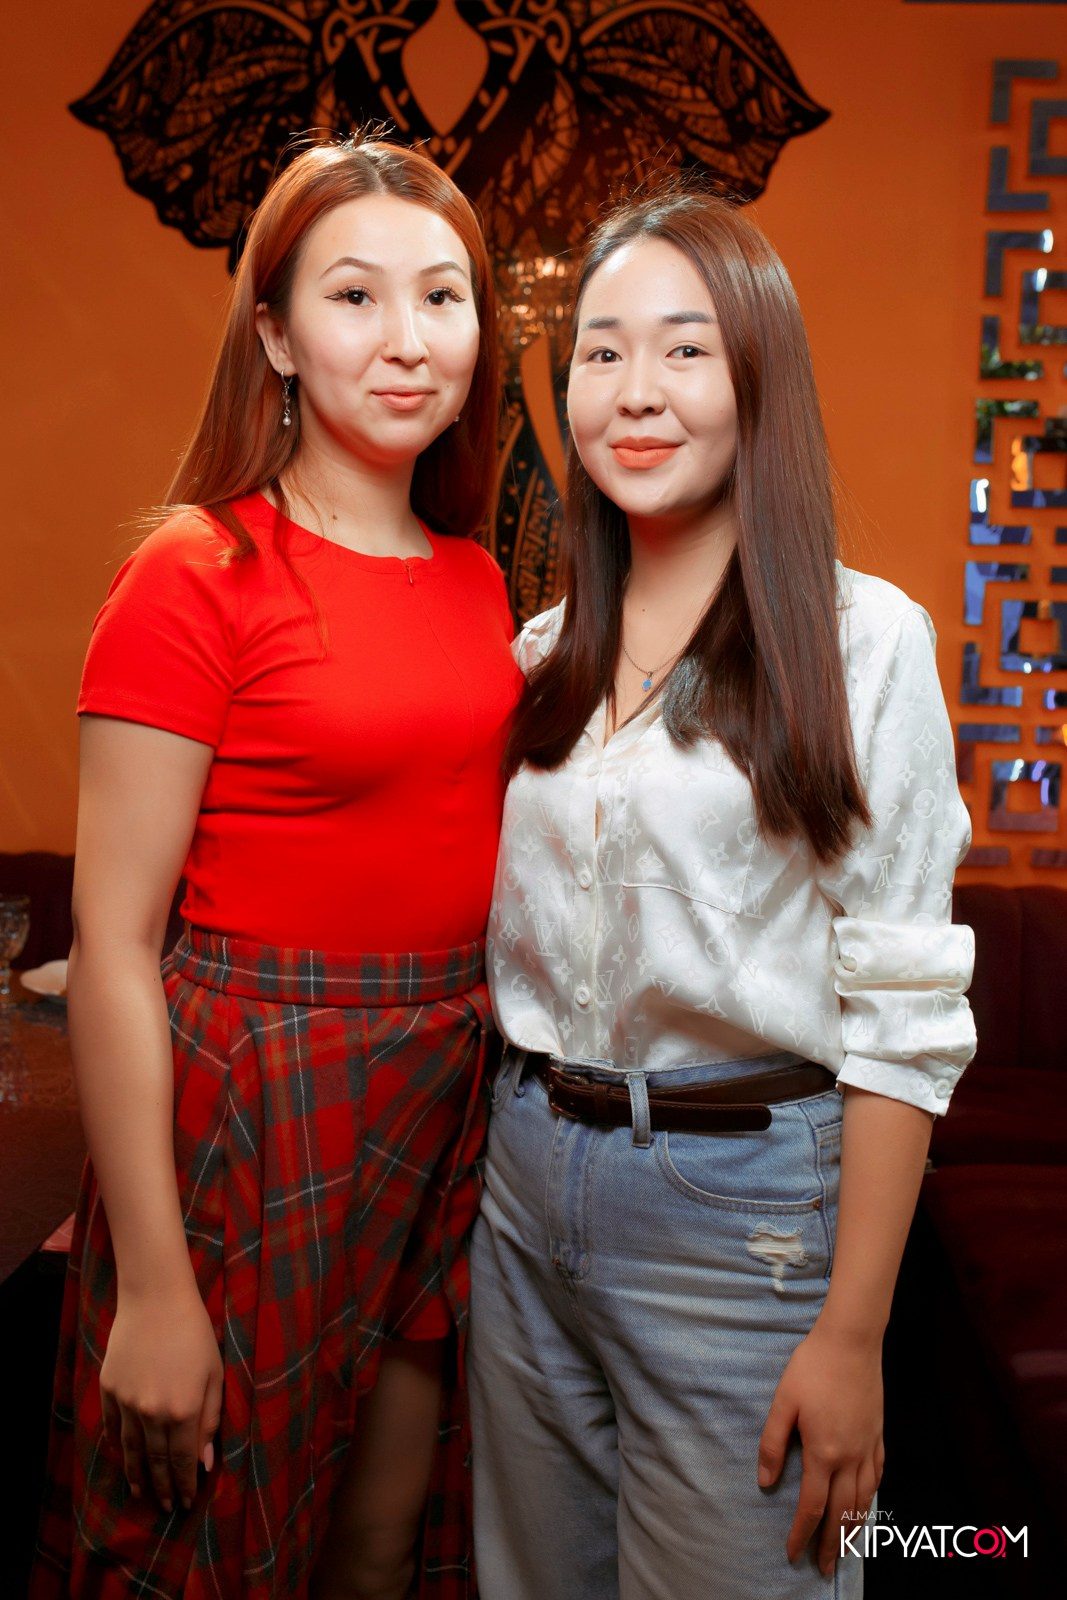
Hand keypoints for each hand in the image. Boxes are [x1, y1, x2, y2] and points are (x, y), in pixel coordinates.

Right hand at [99, 1284, 222, 1513]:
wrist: (156, 1298)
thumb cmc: (194, 1332)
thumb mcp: (214, 1374)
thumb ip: (209, 1419)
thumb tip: (205, 1461)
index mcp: (183, 1410)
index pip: (182, 1460)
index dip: (185, 1483)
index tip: (187, 1502)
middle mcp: (152, 1412)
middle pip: (155, 1461)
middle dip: (163, 1487)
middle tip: (167, 1506)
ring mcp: (126, 1402)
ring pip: (131, 1450)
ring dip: (137, 1475)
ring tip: (141, 1493)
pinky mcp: (109, 1389)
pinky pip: (113, 1426)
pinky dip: (119, 1445)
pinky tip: (124, 1457)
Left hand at [757, 1322, 883, 1577]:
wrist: (850, 1341)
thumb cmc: (812, 1368)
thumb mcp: (782, 1402)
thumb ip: (773, 1444)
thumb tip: (766, 1482)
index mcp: (823, 1452)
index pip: (812, 1506)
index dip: (801, 1533)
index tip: (792, 1553)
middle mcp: (850, 1457)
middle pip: (842, 1512)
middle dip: (831, 1543)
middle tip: (824, 1567)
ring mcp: (868, 1447)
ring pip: (864, 1500)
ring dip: (854, 1528)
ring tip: (846, 1547)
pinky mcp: (878, 1435)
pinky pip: (877, 1477)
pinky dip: (871, 1497)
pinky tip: (866, 1502)